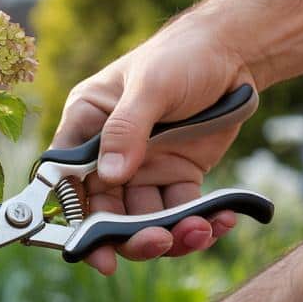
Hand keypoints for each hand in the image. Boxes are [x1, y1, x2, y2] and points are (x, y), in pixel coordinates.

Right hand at [54, 14, 257, 274]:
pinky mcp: (177, 176)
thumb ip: (127, 129)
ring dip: (168, 234)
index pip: (68, 181)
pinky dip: (198, 223)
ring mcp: (143, 168)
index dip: (75, 219)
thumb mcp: (151, 85)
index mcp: (86, 126)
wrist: (234, 51)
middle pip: (106, 211)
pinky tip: (219, 221)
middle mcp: (108, 154)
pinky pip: (180, 211)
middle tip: (158, 243)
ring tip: (199, 232)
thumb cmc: (181, 55)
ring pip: (144, 219)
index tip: (95, 250)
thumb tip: (110, 175)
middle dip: (129, 236)